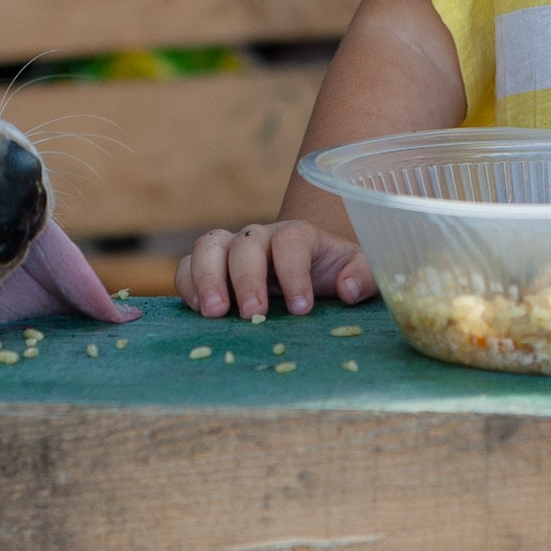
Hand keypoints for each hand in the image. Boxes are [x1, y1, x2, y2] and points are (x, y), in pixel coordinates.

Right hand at [176, 220, 376, 319]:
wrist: (311, 271)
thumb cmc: (335, 272)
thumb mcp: (360, 271)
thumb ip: (363, 275)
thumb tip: (347, 289)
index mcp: (299, 235)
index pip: (291, 241)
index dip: (294, 272)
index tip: (302, 308)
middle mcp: (261, 236)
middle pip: (246, 243)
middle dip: (247, 279)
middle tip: (254, 315)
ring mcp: (231, 249)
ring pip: (209, 246)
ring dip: (207, 277)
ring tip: (215, 313)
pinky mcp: (210, 267)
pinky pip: (187, 266)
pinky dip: (187, 284)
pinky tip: (197, 310)